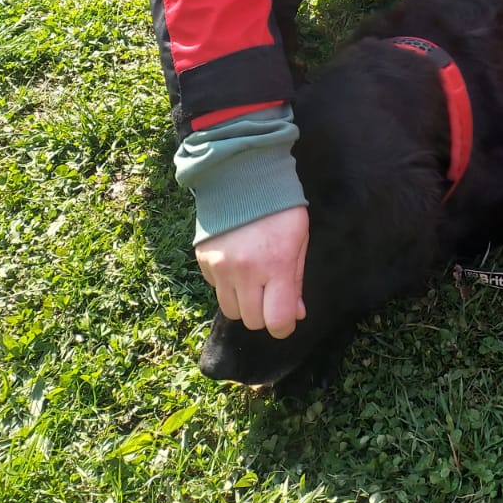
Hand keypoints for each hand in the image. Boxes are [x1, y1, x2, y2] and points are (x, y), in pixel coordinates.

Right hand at [196, 206, 308, 337]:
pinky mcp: (204, 261)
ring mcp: (220, 267)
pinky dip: (227, 285)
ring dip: (244, 303)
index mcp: (276, 265)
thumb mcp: (299, 240)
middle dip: (264, 313)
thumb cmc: (280, 207)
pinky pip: (215, 290)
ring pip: (231, 310)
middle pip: (252, 321)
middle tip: (271, 292)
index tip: (287, 318)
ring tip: (253, 279)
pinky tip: (237, 263)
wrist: (244, 176)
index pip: (277, 320)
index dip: (284, 326)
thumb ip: (296, 280)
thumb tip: (296, 314)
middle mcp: (245, 271)